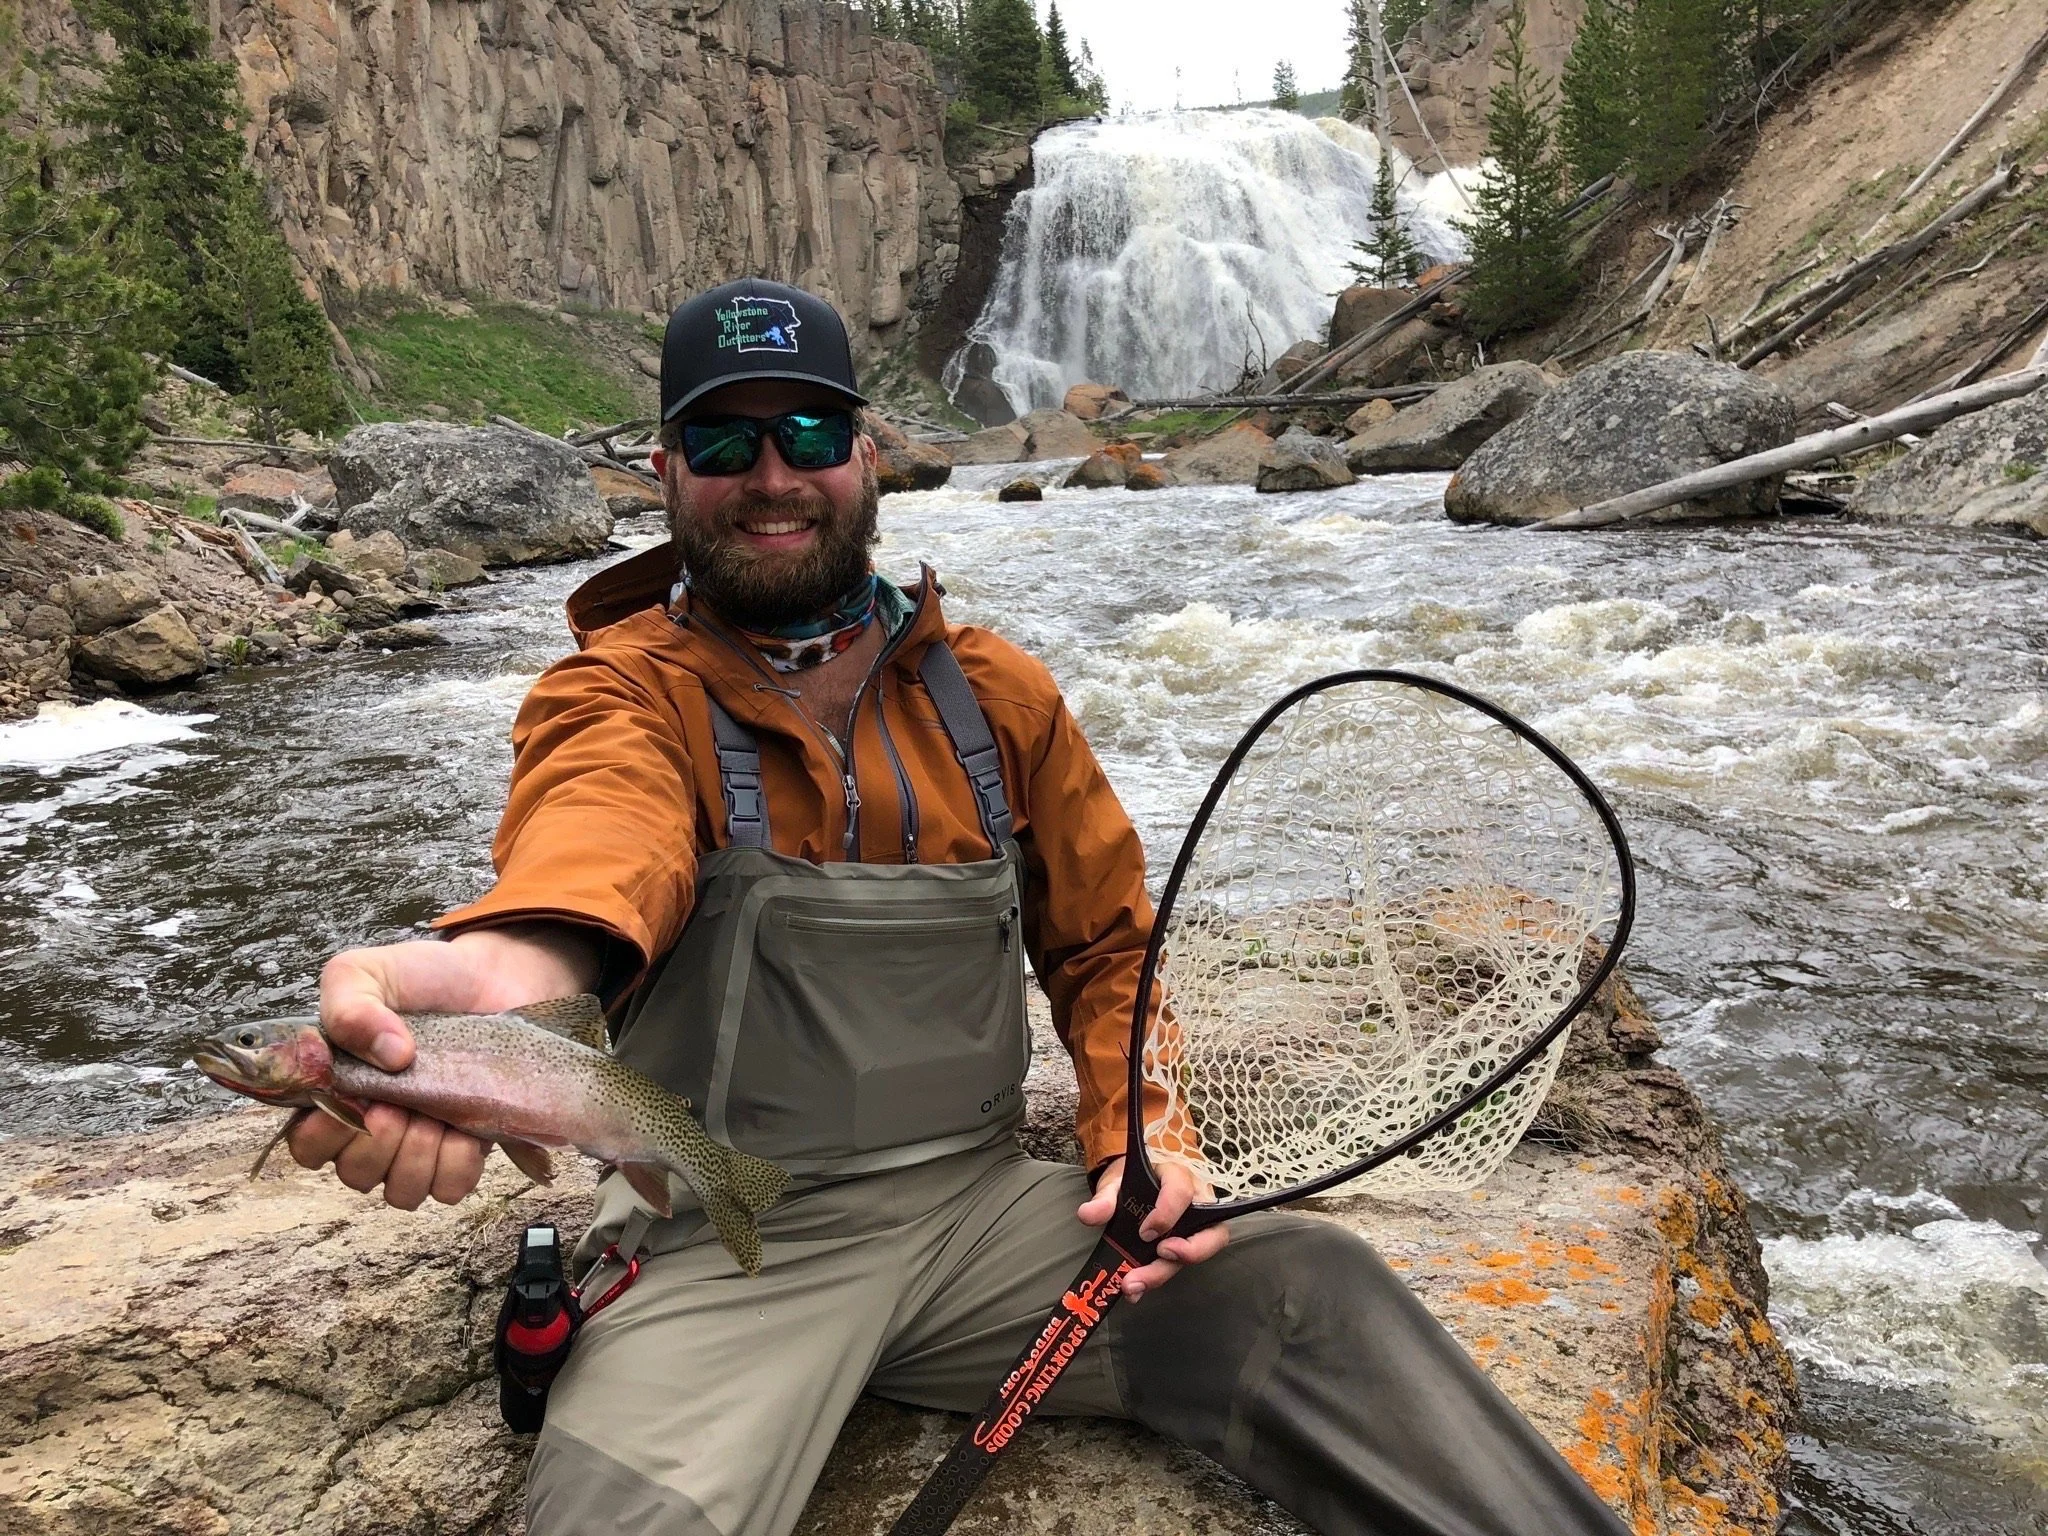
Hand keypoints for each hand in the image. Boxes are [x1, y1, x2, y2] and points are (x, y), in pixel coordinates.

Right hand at [287, 922, 602, 1209]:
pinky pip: (450, 1188)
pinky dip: (456, 1163)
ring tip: (434, 1114)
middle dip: (378, 1143)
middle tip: (398, 1103)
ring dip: (417, 1156)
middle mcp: (373, 1128)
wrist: (495, 977)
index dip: (324, 1136)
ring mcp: (420, 1144)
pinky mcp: (465, 1149)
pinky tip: (463, 1128)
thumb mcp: (367, 972)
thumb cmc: (424, 978)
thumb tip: (389, 1056)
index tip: (355, 1099)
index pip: (307, 1147)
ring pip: (402, 1191)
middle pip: (355, 1175)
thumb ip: (349, 1005)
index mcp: (337, 1093)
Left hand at [1076, 1156, 1228, 1301]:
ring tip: (1135, 1284)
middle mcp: (1199, 1201)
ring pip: (1202, 1252)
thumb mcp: (1116, 1182)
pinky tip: (1136, 1288)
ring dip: (1166, 1272)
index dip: (1166, 1214)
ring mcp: (1200, 1225)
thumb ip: (1104, 1198)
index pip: (1181, 1192)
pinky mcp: (1191, 1243)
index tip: (1145, 1233)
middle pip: (1209, 1232)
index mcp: (1178, 1175)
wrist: (1139, 1181)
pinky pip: (1184, 1262)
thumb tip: (1088, 1215)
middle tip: (1154, 1263)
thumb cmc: (1134, 1178)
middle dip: (1186, 1253)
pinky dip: (1158, 1277)